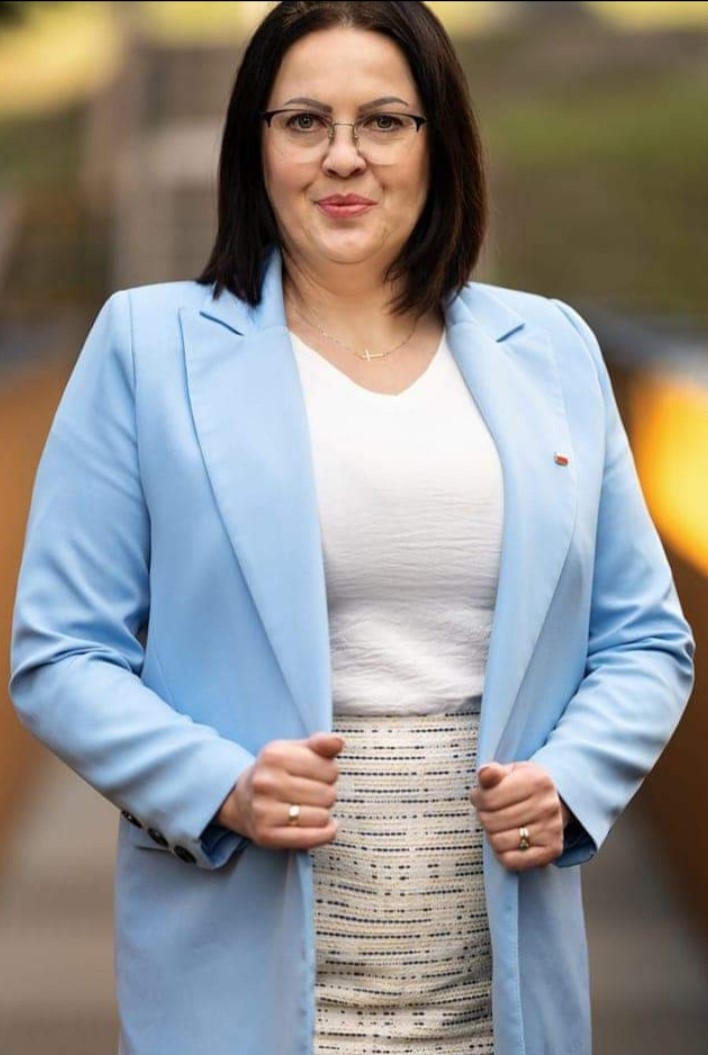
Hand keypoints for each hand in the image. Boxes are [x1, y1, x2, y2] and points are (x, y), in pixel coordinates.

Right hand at [216, 732, 343, 849]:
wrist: (242, 798)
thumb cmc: (277, 772)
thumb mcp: (296, 750)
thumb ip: (321, 743)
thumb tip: (338, 741)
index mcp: (274, 755)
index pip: (330, 770)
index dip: (330, 773)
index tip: (317, 775)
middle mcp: (265, 782)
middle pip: (327, 795)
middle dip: (326, 794)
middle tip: (311, 793)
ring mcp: (263, 810)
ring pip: (321, 817)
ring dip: (322, 814)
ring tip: (308, 807)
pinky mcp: (266, 835)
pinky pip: (311, 838)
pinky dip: (324, 834)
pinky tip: (323, 826)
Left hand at [470, 761, 567, 871]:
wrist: (556, 799)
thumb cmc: (526, 785)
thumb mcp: (510, 771)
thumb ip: (492, 772)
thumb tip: (485, 773)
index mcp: (536, 781)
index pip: (489, 799)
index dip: (478, 800)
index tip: (479, 798)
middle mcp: (547, 805)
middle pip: (492, 821)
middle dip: (484, 817)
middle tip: (488, 813)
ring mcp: (551, 829)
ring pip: (500, 842)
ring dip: (491, 835)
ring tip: (497, 826)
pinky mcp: (552, 850)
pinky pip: (513, 861)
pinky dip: (502, 854)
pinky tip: (506, 841)